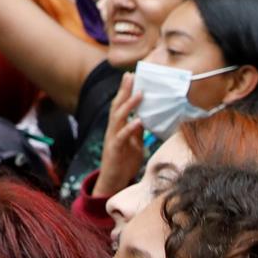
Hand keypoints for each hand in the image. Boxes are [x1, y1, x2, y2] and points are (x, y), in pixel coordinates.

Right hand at [94, 74, 144, 195]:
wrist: (114, 181)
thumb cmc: (124, 162)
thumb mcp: (134, 143)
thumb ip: (137, 131)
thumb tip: (145, 117)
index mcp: (118, 127)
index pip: (120, 105)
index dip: (125, 91)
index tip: (132, 76)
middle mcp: (112, 129)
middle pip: (117, 106)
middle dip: (124, 90)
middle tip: (131, 75)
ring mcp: (112, 138)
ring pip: (118, 117)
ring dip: (129, 105)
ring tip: (139, 94)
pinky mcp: (114, 149)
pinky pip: (122, 136)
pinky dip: (130, 128)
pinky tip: (139, 121)